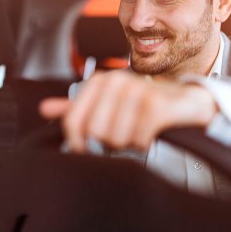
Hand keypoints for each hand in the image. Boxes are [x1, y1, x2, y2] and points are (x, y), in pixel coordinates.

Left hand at [39, 71, 218, 152]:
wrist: (186, 103)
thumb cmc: (143, 105)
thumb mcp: (108, 103)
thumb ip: (77, 107)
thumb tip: (44, 109)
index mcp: (100, 81)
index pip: (72, 122)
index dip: (77, 143)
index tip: (87, 150)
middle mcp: (116, 81)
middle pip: (94, 133)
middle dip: (110, 143)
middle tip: (124, 134)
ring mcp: (137, 91)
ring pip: (116, 139)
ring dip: (129, 143)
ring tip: (139, 131)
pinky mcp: (156, 105)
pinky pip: (138, 140)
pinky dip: (144, 143)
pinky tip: (151, 133)